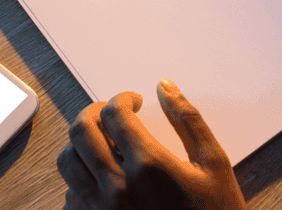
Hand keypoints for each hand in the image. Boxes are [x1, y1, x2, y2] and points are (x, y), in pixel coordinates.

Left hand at [58, 79, 246, 209]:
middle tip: (110, 113)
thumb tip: (165, 88)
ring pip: (68, 161)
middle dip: (94, 111)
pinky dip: (81, 179)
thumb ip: (188, 120)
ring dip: (82, 144)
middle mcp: (119, 187)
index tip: (133, 101)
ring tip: (103, 142)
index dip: (122, 98)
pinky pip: (70, 194)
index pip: (114, 113)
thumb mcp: (213, 163)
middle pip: (82, 131)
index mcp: (149, 165)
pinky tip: (104, 177)